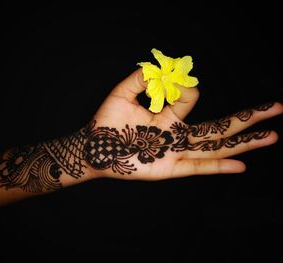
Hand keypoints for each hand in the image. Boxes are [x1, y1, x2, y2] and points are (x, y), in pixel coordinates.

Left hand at [85, 68, 282, 179]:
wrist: (93, 149)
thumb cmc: (106, 123)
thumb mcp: (122, 93)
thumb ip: (140, 78)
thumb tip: (160, 66)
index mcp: (167, 115)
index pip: (190, 97)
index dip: (184, 86)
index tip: (170, 81)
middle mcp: (176, 134)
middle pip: (218, 126)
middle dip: (247, 118)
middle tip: (277, 108)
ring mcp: (175, 152)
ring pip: (215, 146)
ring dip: (244, 142)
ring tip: (271, 136)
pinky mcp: (168, 168)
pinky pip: (197, 166)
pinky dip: (218, 166)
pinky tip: (241, 164)